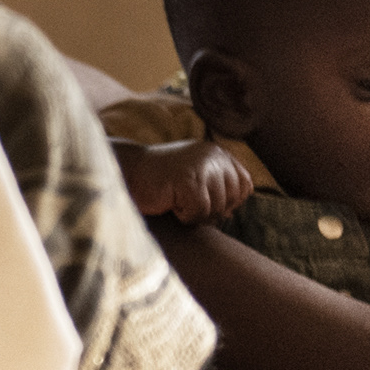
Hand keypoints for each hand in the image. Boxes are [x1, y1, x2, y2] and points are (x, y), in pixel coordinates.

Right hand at [109, 135, 254, 224]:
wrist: (124, 172)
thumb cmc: (156, 182)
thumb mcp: (191, 179)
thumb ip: (214, 188)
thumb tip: (232, 213)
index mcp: (217, 153)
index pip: (244, 185)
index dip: (229, 201)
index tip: (203, 202)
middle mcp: (214, 156)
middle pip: (232, 199)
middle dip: (210, 210)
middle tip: (183, 203)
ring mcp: (202, 166)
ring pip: (216, 208)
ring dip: (194, 214)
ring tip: (174, 200)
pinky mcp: (189, 179)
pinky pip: (199, 212)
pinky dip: (183, 216)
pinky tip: (169, 203)